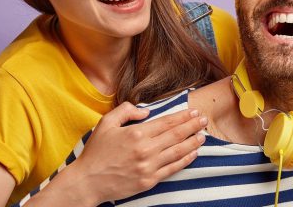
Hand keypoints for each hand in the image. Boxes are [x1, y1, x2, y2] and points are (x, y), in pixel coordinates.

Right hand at [27, 102, 206, 205]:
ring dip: (193, 143)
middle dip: (192, 126)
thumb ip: (126, 111)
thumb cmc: (96, 152)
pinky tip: (193, 154)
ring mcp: (148, 166)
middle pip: (176, 135)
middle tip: (204, 120)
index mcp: (136, 134)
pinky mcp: (149, 181)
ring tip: (203, 136)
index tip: (193, 112)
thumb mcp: (106, 123)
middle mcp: (145, 149)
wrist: (88, 181)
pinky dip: (185, 160)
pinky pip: (172, 169)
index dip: (183, 117)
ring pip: (178, 152)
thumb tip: (146, 112)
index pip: (166, 122)